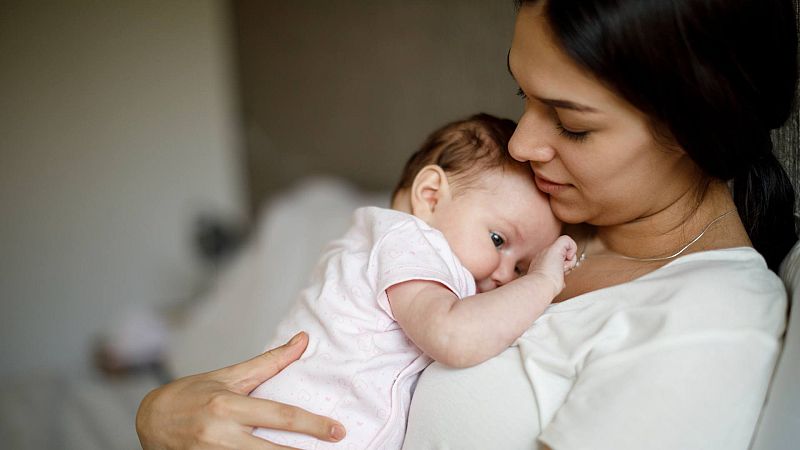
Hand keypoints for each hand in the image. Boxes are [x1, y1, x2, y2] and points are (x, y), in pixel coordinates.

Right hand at [136, 332, 345, 448]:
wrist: (149, 420)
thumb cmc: (191, 395)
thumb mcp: (229, 375)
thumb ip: (269, 362)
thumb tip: (302, 340)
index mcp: (228, 406)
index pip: (280, 416)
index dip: (312, 425)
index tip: (337, 430)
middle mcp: (221, 434)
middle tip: (335, 448)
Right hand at [527, 235, 577, 295]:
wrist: (539, 286)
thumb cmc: (544, 288)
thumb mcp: (551, 284)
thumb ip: (556, 280)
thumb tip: (562, 284)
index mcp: (540, 263)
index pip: (556, 260)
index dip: (562, 268)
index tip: (558, 276)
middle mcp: (543, 255)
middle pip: (562, 254)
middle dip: (566, 264)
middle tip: (561, 273)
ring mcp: (547, 250)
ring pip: (565, 249)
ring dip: (569, 262)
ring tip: (562, 270)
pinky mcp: (555, 247)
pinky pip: (567, 240)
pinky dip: (572, 248)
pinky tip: (567, 259)